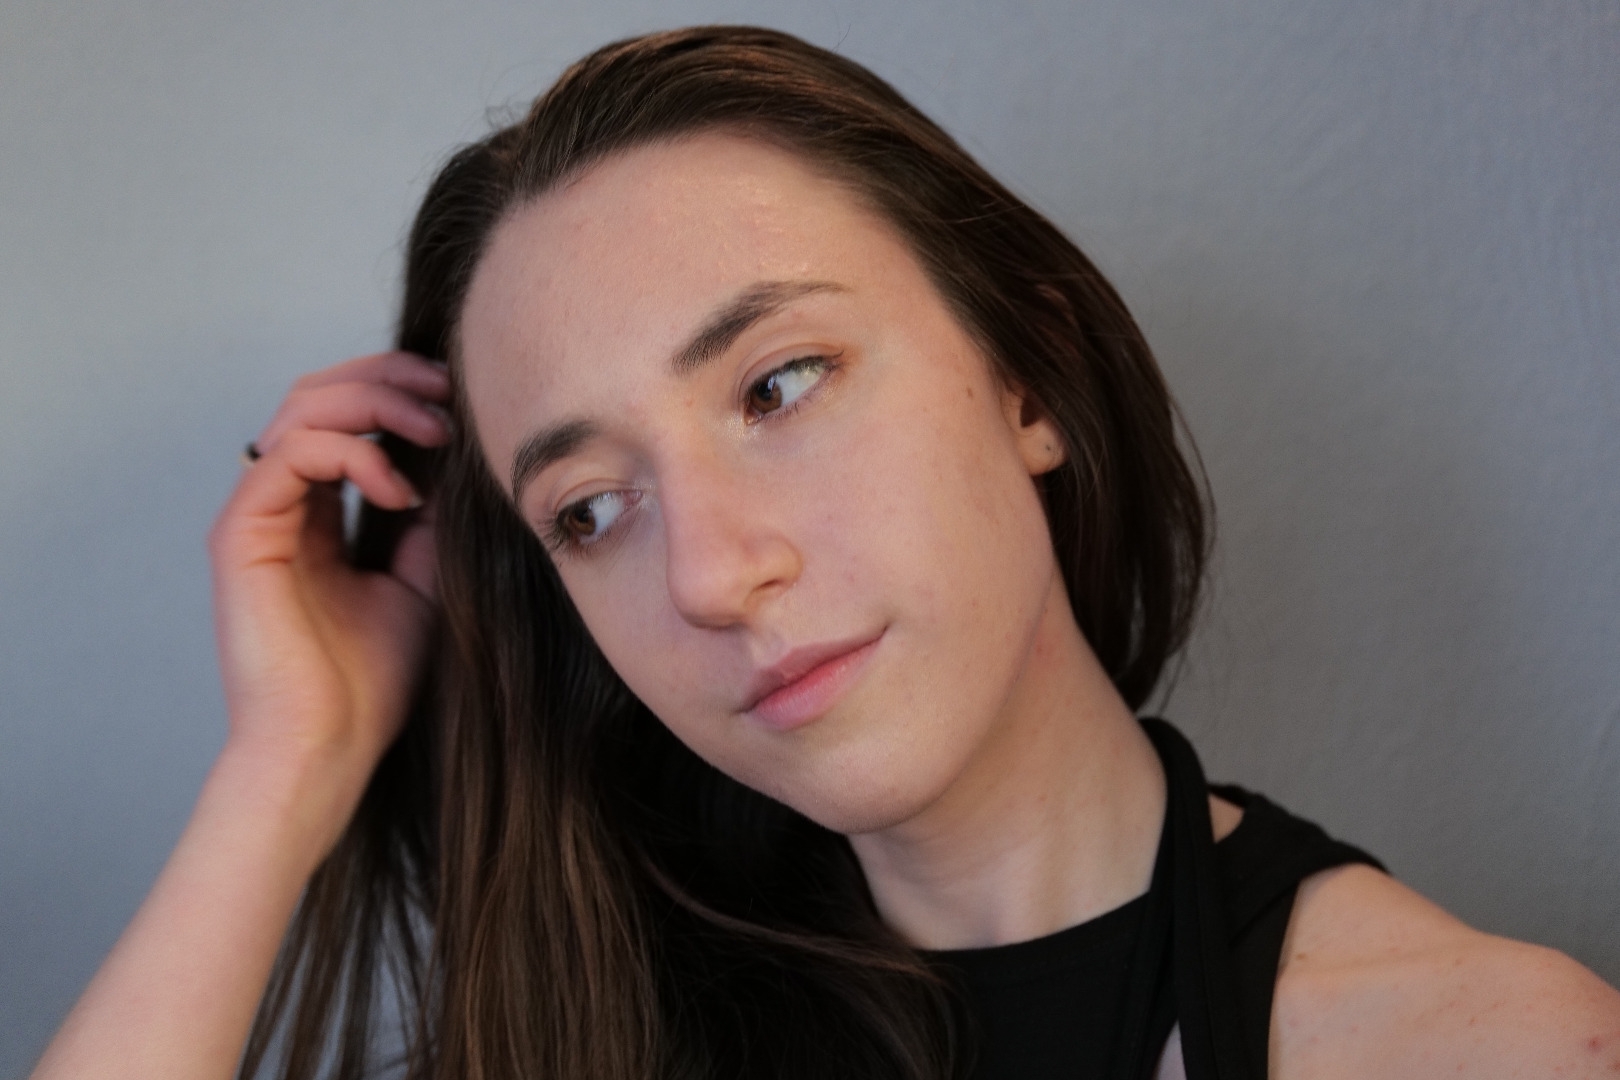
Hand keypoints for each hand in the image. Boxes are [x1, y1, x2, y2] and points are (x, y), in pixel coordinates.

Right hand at [208, 351, 450, 849]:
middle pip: (317, 393)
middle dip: (389, 376)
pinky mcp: (240, 534)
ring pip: (301, 407)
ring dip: (378, 405)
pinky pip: (289, 454)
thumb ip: (430, 517)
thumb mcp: (424, 578)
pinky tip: (399, 489)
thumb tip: (462, 456)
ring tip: (436, 432)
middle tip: (450, 391)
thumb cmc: (372, 680)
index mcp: (316, 512)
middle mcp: (280, 505)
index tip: (461, 399)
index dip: (400, 390)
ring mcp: (256, 516)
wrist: (331, 746)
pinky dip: (352, 454)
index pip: (343, 416)